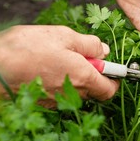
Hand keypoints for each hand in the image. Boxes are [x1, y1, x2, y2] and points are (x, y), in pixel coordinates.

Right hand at [0, 25, 118, 106]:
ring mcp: (56, 102)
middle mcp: (72, 95)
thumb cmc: (26, 49)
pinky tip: (44, 68)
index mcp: (83, 78)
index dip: (113, 79)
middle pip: (93, 90)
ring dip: (74, 77)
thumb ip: (89, 45)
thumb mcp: (64, 36)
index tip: (109, 67)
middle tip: (78, 56)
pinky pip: (59, 94)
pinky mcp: (42, 104)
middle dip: (91, 74)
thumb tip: (103, 51)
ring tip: (56, 59)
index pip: (110, 90)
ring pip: (76, 91)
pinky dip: (58, 83)